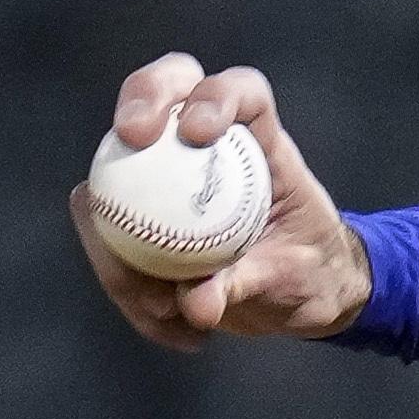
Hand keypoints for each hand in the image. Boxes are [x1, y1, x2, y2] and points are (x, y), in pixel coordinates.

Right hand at [73, 52, 372, 349]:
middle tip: (131, 137)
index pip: (239, 92)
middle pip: (164, 88)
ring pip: (114, 168)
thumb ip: (247, 283)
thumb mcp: (293, 282)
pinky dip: (128, 286)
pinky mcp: (133, 209)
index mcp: (260, 143)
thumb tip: (195, 303)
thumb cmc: (311, 273)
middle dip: (140, 99)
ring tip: (170, 311)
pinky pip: (107, 236)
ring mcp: (162, 171)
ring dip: (122, 240)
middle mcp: (204, 142)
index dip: (213, 96)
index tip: (195, 132)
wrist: (299, 299)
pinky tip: (172, 330)